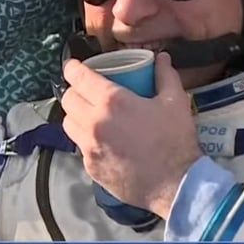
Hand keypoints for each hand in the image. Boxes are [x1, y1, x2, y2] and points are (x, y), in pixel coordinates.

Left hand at [60, 52, 200, 217]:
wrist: (175, 185)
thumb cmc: (175, 142)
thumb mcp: (175, 102)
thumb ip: (166, 75)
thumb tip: (162, 58)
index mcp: (113, 102)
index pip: (79, 78)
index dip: (72, 68)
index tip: (73, 66)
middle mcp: (95, 123)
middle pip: (68, 99)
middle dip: (74, 90)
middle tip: (85, 90)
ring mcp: (90, 147)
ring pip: (68, 123)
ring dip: (75, 114)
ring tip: (89, 113)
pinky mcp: (90, 167)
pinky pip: (79, 146)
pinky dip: (85, 138)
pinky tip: (101, 138)